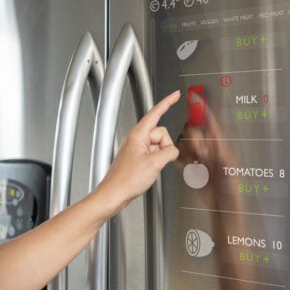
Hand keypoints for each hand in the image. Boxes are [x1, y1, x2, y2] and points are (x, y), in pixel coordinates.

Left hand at [95, 90, 181, 211]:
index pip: (155, 113)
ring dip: (160, 156)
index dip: (167, 103)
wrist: (114, 194)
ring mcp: (136, 149)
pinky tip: (149, 172)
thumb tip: (173, 150)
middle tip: (158, 160)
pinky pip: (154, 154)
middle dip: (165, 146)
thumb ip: (169, 152)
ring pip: (159, 145)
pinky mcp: (137, 158)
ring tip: (150, 168)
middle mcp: (136, 139)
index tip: (175, 95)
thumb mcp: (155, 164)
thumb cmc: (126, 180)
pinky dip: (156, 161)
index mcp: (138, 135)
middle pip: (160, 133)